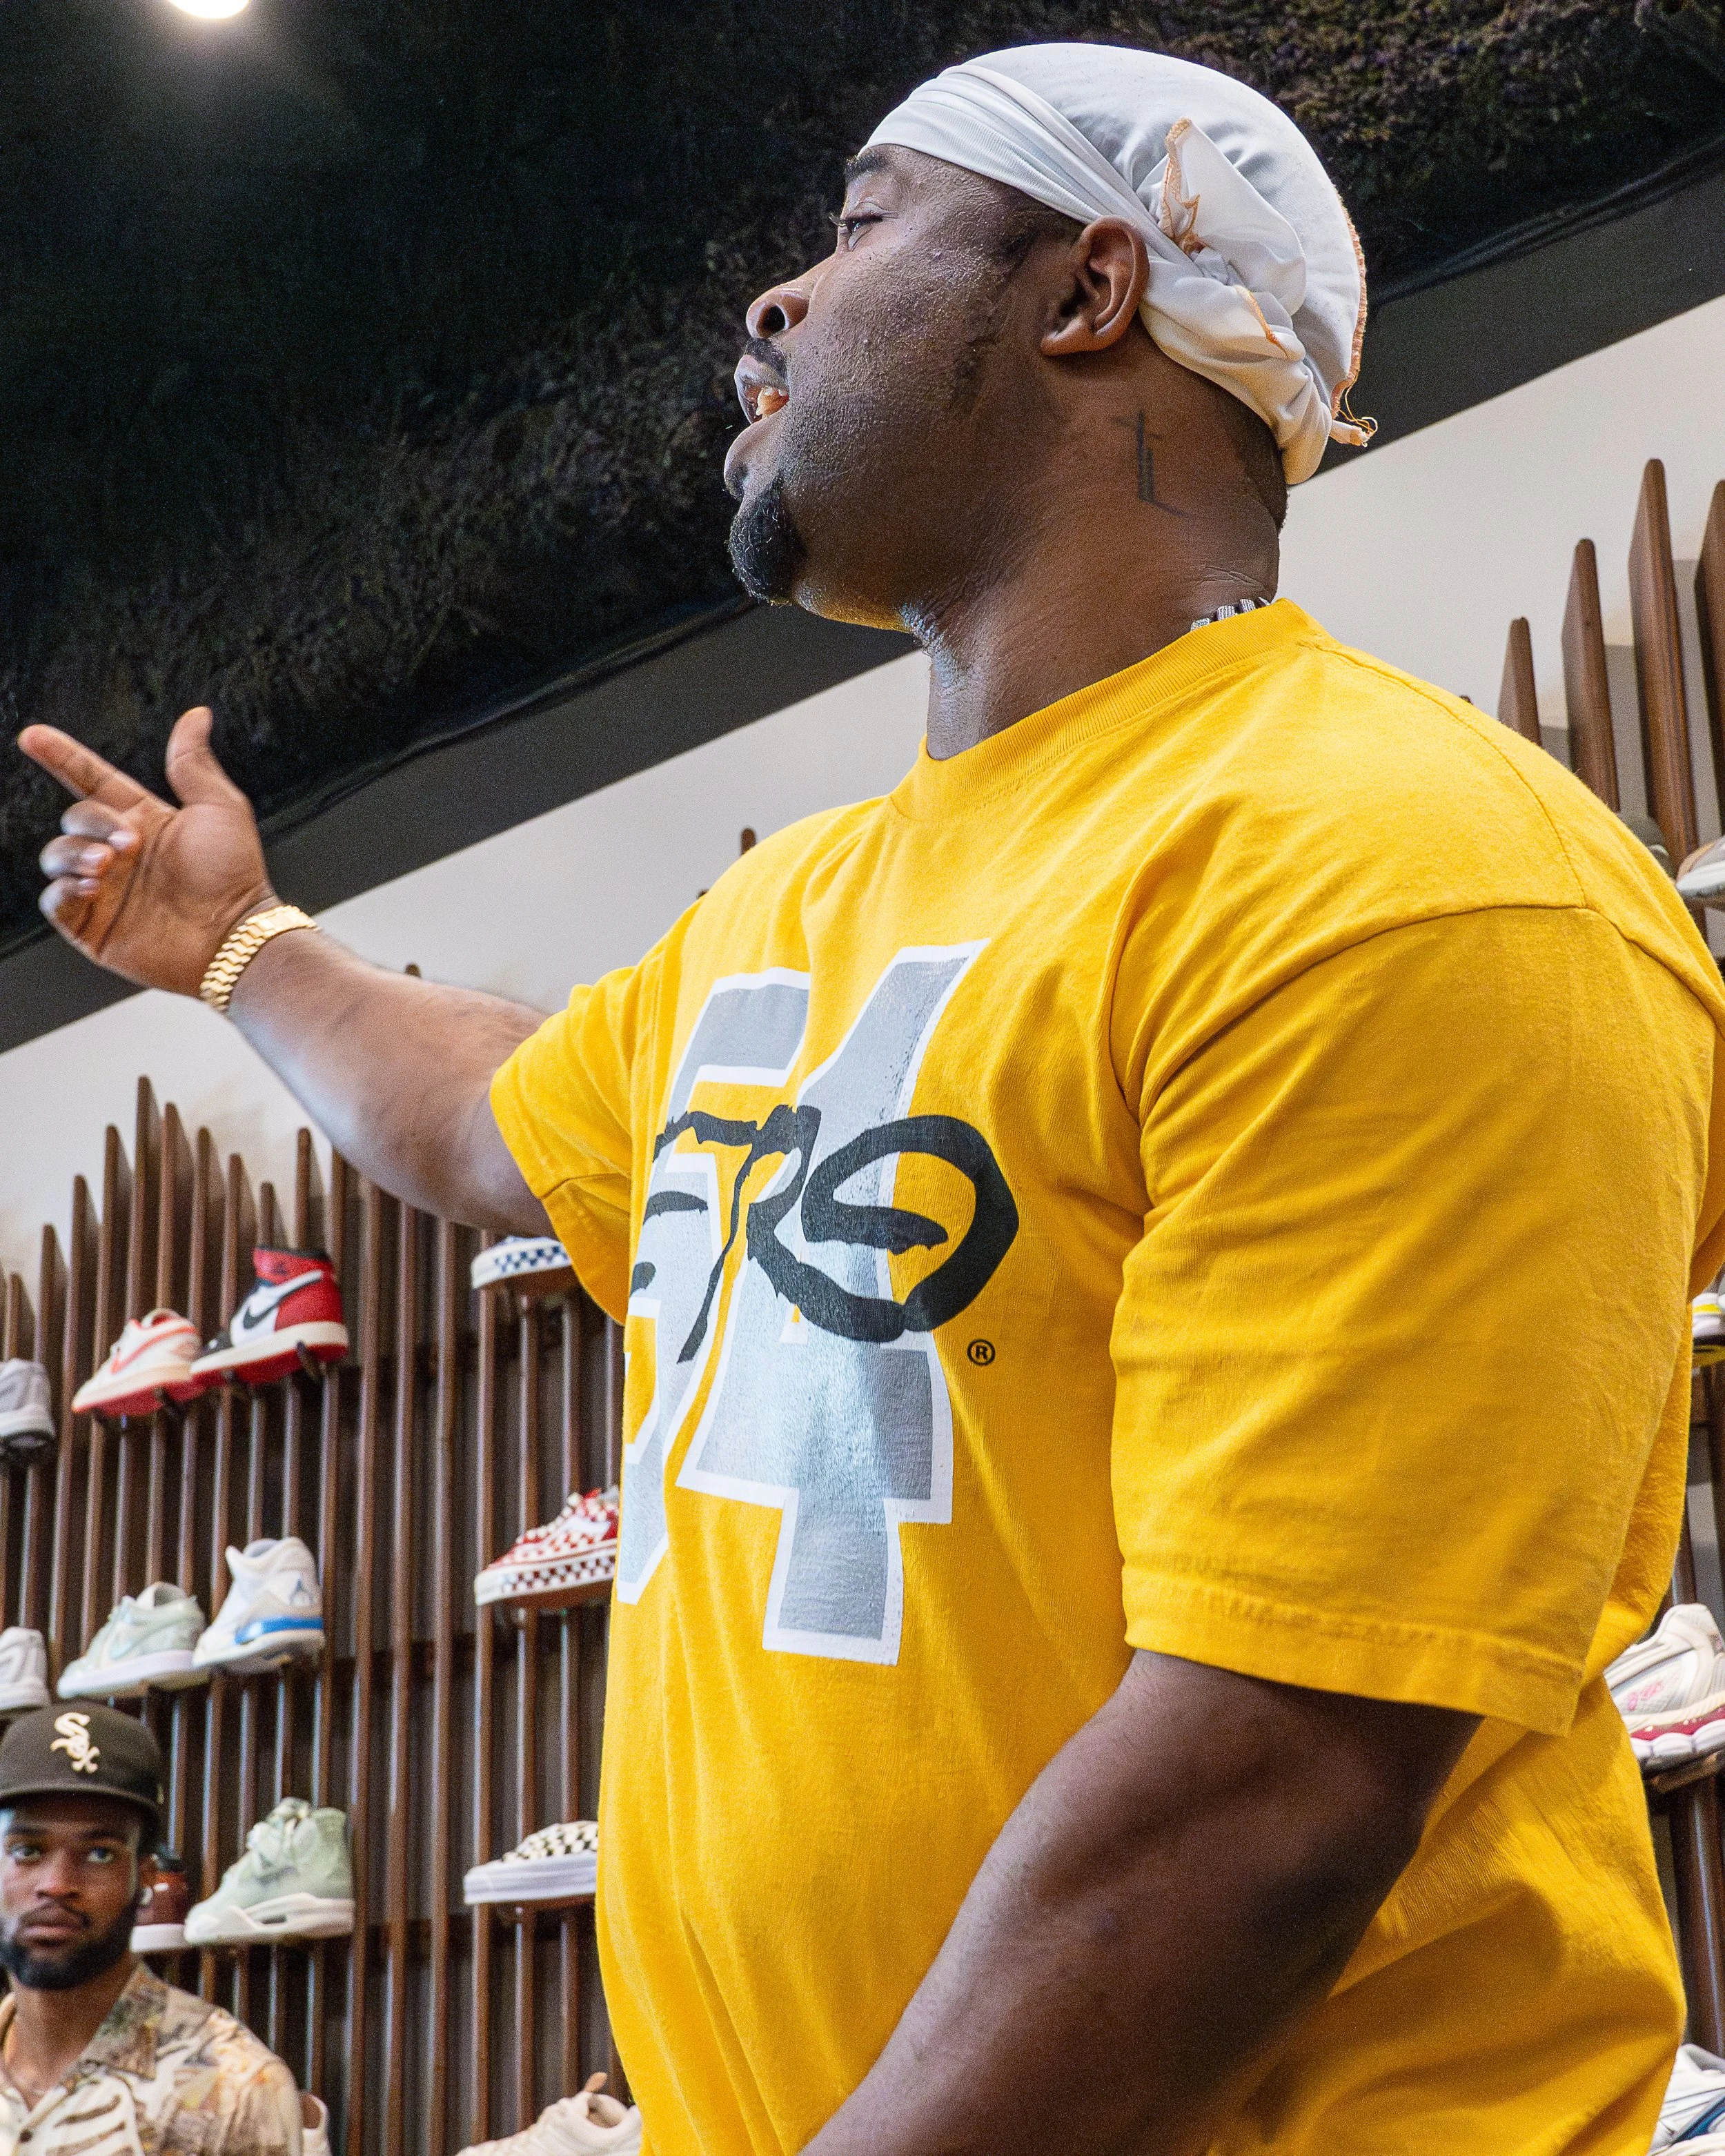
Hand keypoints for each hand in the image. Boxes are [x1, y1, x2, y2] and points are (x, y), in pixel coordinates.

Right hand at [19, 706, 274, 996]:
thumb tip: (197, 714)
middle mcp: (119, 852)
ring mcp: (104, 890)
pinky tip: (90, 888)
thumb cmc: (234, 875)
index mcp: (144, 820)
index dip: (62, 757)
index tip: (32, 736)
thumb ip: (194, 763)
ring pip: (56, 856)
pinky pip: (54, 901)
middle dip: (91, 822)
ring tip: (107, 865)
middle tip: (129, 844)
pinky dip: (63, 890)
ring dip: (74, 854)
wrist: (233, 937)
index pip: (92, 780)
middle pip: (74, 817)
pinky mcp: (93, 927)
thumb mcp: (218, 808)